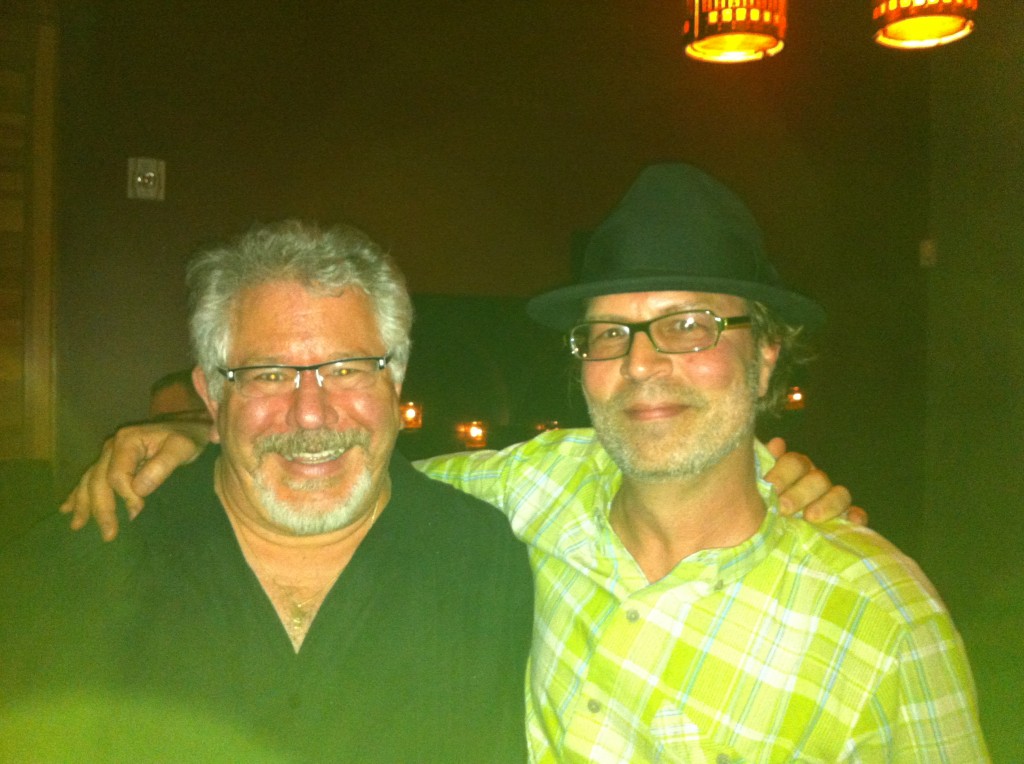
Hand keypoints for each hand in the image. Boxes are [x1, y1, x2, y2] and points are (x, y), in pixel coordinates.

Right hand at [59, 420, 212, 540]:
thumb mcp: (182, 448)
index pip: (117, 476)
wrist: (190, 426)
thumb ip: (161, 467)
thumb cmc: (188, 437)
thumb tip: (138, 490)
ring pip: (89, 480)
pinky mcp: (111, 460)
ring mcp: (109, 452)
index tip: (139, 512)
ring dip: (83, 504)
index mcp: (127, 441)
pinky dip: (78, 494)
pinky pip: (89, 477)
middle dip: (101, 509)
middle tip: (109, 535)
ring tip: (78, 526)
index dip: (126, 497)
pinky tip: (67, 509)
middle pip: (98, 480)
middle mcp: (112, 446)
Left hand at [764, 437, 867, 525]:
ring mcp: (832, 501)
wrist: (763, 532)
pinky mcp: (845, 521)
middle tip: (782, 508)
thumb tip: (777, 444)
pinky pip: (857, 515)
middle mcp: (814, 482)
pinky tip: (851, 520)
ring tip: (810, 517)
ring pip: (840, 495)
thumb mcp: (755, 487)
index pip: (794, 463)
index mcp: (794, 470)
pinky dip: (856, 516)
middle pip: (818, 479)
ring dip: (827, 505)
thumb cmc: (758, 507)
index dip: (783, 473)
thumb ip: (762, 465)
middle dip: (800, 494)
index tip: (768, 486)